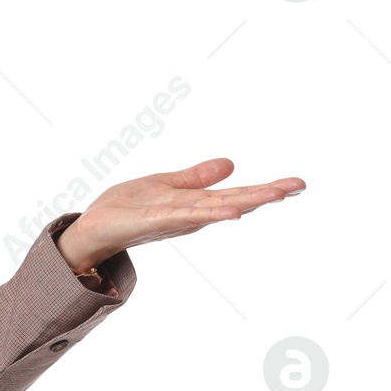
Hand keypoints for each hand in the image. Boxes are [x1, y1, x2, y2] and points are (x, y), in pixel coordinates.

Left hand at [54, 158, 304, 272]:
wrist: (93, 227)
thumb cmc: (127, 207)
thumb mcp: (168, 184)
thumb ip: (197, 177)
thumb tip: (231, 163)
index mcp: (196, 204)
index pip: (236, 194)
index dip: (265, 189)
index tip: (297, 184)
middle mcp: (191, 214)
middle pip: (233, 202)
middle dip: (265, 194)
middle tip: (297, 186)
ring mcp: (174, 218)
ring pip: (214, 209)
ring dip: (243, 202)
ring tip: (271, 197)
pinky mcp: (153, 220)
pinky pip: (184, 216)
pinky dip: (208, 213)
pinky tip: (230, 212)